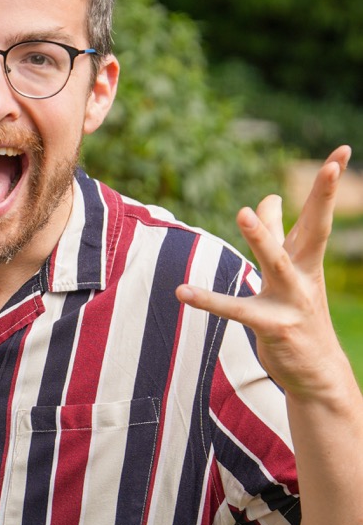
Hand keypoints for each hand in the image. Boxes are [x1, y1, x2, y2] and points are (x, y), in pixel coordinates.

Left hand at [176, 147, 352, 399]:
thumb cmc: (298, 314)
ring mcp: (292, 302)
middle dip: (324, 198)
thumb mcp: (291, 272)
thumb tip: (269, 198)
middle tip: (333, 168)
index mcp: (308, 260)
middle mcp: (305, 276)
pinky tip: (183, 292)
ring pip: (277, 263)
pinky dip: (209, 301)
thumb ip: (276, 235)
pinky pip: (238, 310)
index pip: (318, 215)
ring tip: (245, 212)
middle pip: (316, 230)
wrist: (316, 373)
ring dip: (262, 238)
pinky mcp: (273, 327)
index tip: (341, 151)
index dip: (328, 184)